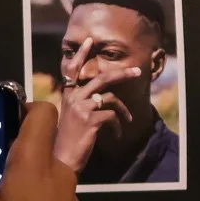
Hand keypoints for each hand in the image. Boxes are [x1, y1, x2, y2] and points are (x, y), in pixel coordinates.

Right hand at [53, 37, 141, 173]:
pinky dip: (118, 126)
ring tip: (129, 119)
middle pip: (101, 78)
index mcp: (68, 95)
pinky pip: (112, 116)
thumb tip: (103, 95)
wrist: (62, 159)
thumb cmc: (69, 139)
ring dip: (124, 109)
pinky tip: (116, 134)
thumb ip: (82, 102)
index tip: (89, 41)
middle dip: (122, 74)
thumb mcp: (72, 116)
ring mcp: (82, 108)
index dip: (81, 55)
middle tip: (136, 71)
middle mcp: (74, 97)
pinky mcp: (91, 120)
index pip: (72, 69)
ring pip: (111, 97)